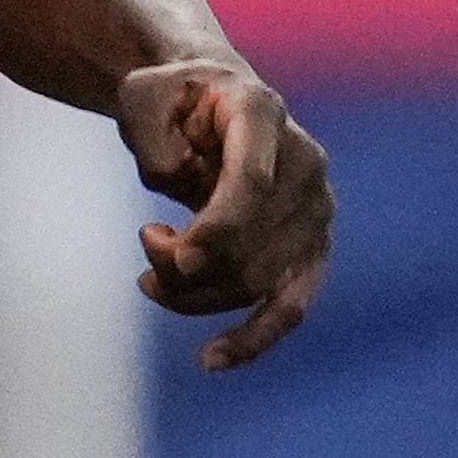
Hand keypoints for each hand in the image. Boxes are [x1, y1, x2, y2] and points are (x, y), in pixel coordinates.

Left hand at [116, 58, 331, 371]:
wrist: (212, 99)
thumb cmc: (171, 99)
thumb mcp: (140, 95)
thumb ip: (152, 138)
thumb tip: (181, 204)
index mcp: (263, 113)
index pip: (253, 184)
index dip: (214, 228)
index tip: (166, 251)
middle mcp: (306, 162)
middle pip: (248, 244)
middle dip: (182, 264)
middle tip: (147, 244)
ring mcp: (316, 209)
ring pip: (255, 282)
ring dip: (192, 295)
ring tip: (150, 278)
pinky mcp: (312, 249)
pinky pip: (290, 307)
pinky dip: (253, 339)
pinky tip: (212, 361)